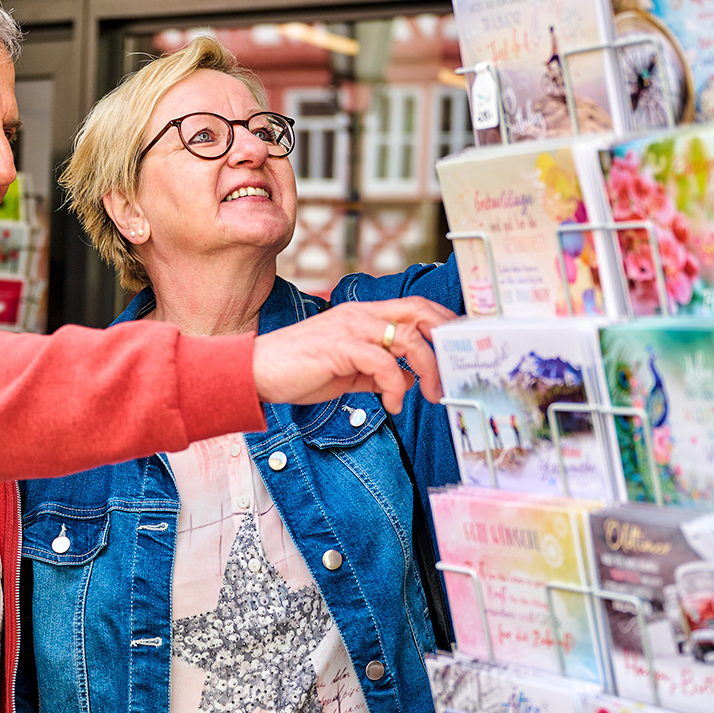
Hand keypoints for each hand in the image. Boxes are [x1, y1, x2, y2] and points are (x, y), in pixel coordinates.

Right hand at [251, 297, 455, 414]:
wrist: (256, 372)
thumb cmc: (298, 371)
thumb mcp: (347, 372)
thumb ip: (377, 372)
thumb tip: (405, 382)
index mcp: (363, 315)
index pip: (415, 307)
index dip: (443, 324)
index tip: (457, 352)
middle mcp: (360, 314)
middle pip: (420, 312)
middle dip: (444, 341)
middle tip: (452, 374)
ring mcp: (350, 328)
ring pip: (408, 338)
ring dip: (427, 371)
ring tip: (428, 396)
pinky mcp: (340, 347)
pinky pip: (384, 363)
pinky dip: (397, 387)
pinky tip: (392, 405)